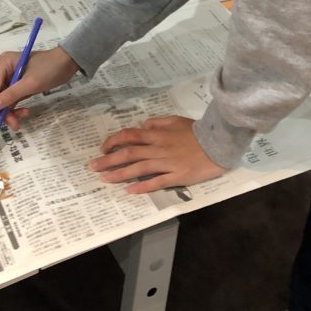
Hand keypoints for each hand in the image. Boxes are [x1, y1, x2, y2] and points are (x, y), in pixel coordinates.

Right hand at [0, 46, 79, 130]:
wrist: (68, 63)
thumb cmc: (50, 69)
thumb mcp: (31, 83)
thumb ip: (11, 95)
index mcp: (4, 63)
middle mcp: (5, 69)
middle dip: (4, 110)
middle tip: (14, 124)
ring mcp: (12, 77)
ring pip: (5, 99)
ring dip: (11, 111)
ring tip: (21, 120)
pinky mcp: (20, 84)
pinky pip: (13, 98)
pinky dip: (17, 107)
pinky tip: (25, 112)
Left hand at [89, 116, 227, 191]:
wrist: (217, 142)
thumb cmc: (196, 131)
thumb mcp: (176, 120)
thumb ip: (157, 123)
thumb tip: (142, 126)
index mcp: (157, 134)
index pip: (130, 135)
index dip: (113, 141)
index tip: (102, 148)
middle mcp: (158, 148)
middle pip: (128, 153)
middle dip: (108, 160)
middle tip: (92, 167)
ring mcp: (166, 163)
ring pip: (138, 168)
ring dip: (119, 174)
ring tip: (104, 179)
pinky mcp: (176, 176)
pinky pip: (156, 182)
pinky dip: (142, 186)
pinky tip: (129, 190)